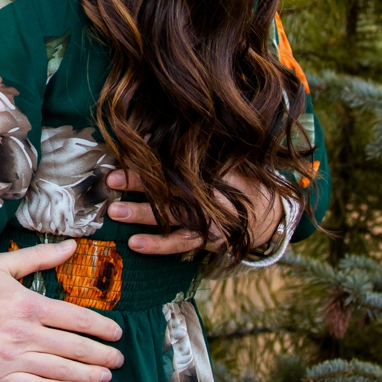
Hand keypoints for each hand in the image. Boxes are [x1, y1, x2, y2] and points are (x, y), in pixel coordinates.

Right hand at [0, 241, 124, 381]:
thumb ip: (38, 258)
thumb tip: (71, 247)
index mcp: (28, 304)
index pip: (77, 318)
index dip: (102, 328)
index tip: (116, 334)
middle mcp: (25, 334)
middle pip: (75, 348)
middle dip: (102, 355)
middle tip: (118, 360)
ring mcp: (12, 358)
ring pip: (61, 370)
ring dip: (89, 375)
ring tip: (105, 377)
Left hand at [105, 164, 282, 256]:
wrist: (269, 216)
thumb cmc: (240, 180)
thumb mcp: (223, 160)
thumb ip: (194, 151)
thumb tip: (150, 137)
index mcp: (216, 172)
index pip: (183, 164)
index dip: (157, 157)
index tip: (134, 150)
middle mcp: (213, 197)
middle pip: (173, 188)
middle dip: (141, 184)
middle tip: (112, 179)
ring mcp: (210, 221)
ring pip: (173, 217)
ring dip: (142, 215)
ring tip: (114, 211)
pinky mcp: (208, 241)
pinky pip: (180, 244)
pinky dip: (158, 245)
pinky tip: (134, 243)